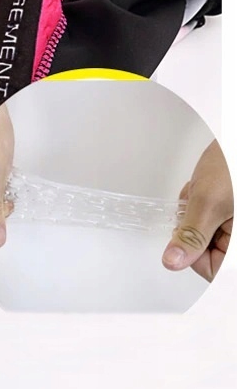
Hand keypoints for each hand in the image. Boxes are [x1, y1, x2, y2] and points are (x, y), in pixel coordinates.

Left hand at [162, 140, 232, 281]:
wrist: (236, 133)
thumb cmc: (234, 165)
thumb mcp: (209, 202)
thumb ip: (192, 235)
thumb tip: (173, 262)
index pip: (211, 270)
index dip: (192, 252)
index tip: (186, 230)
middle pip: (207, 250)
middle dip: (195, 224)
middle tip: (201, 201)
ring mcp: (232, 225)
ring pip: (204, 232)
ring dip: (197, 210)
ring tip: (208, 189)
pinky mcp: (227, 215)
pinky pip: (208, 218)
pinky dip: (202, 202)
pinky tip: (208, 186)